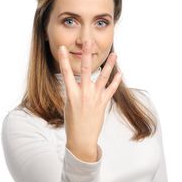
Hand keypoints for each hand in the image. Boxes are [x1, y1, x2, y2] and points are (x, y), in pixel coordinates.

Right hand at [57, 40, 121, 161]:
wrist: (82, 138)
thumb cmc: (72, 122)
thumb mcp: (68, 105)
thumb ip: (73, 91)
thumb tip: (77, 82)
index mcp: (71, 94)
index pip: (66, 73)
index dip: (63, 60)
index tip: (62, 48)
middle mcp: (84, 94)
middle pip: (86, 70)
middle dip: (87, 55)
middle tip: (89, 42)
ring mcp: (95, 98)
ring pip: (103, 77)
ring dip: (109, 65)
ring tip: (114, 54)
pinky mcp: (103, 103)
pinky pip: (111, 89)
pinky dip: (115, 81)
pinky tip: (119, 73)